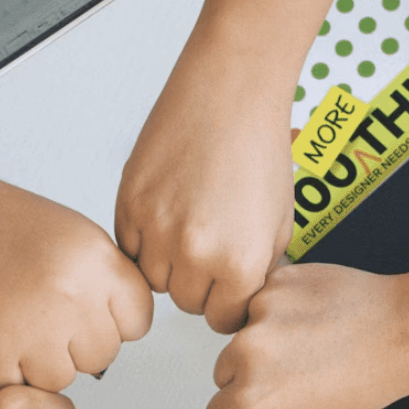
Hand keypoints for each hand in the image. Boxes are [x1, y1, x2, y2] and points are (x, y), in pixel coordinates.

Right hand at [0, 171, 153, 392]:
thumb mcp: (74, 236)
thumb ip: (106, 283)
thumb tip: (124, 332)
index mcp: (96, 261)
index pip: (137, 321)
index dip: (113, 320)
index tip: (89, 310)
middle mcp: (69, 296)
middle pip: (102, 356)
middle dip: (76, 344)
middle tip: (42, 315)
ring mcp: (30, 330)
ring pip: (62, 379)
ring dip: (40, 362)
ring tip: (14, 323)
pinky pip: (17, 387)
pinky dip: (3, 370)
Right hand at [115, 54, 294, 333]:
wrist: (231, 89)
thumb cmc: (259, 146)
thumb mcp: (279, 224)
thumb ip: (258, 271)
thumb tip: (238, 301)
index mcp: (239, 263)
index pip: (223, 319)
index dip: (227, 301)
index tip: (227, 285)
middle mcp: (195, 252)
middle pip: (187, 303)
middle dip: (199, 282)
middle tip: (209, 245)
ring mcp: (157, 229)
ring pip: (154, 280)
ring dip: (169, 264)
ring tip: (188, 226)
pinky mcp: (129, 203)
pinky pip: (129, 249)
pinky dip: (144, 239)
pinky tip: (168, 211)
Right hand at [206, 263, 408, 408]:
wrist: (402, 328)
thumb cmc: (368, 376)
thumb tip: (249, 407)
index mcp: (254, 396)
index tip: (255, 408)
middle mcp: (249, 352)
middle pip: (223, 371)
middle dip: (248, 375)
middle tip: (291, 373)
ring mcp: (260, 312)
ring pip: (240, 334)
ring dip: (262, 340)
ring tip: (307, 343)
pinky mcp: (275, 282)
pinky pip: (261, 302)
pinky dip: (279, 311)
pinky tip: (310, 319)